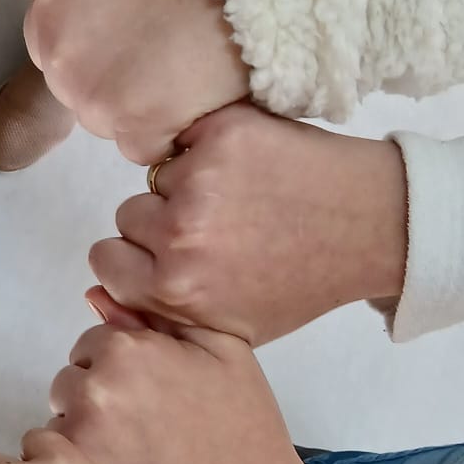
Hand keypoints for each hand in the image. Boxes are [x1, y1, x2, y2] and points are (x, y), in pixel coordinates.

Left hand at [27, 0, 247, 162]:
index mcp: (46, 18)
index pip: (60, 56)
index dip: (101, 48)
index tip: (136, 32)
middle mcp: (60, 62)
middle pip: (81, 94)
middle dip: (117, 80)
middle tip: (165, 48)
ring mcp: (97, 99)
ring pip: (111, 123)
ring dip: (142, 108)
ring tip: (183, 65)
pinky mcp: (139, 128)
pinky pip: (145, 148)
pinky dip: (171, 130)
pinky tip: (195, 90)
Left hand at [48, 320, 351, 463]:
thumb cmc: (244, 434)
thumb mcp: (224, 354)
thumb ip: (158, 317)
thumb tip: (97, 297)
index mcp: (128, 349)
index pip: (94, 343)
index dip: (126, 369)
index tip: (155, 397)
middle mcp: (95, 388)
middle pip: (72, 380)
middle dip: (101, 399)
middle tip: (150, 431)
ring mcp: (79, 437)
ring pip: (62, 420)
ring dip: (87, 433)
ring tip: (140, 457)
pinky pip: (58, 460)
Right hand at [90, 106, 408, 343]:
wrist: (373, 227)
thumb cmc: (298, 281)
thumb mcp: (226, 328)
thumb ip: (155, 316)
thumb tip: (90, 294)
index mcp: (175, 291)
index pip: (107, 260)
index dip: (139, 256)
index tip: (176, 255)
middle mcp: (180, 238)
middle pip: (126, 217)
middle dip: (161, 220)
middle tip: (218, 228)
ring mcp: (199, 182)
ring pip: (153, 179)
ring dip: (183, 184)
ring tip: (237, 198)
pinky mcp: (220, 135)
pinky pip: (180, 138)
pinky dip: (204, 147)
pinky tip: (246, 167)